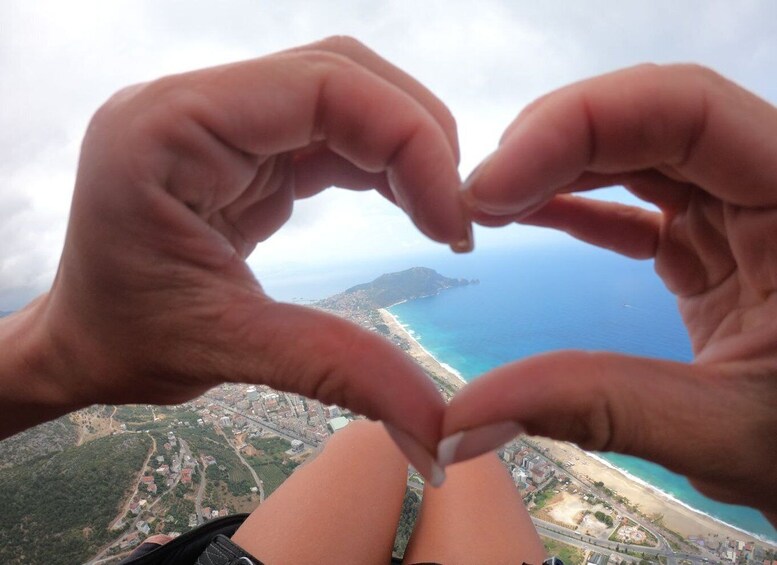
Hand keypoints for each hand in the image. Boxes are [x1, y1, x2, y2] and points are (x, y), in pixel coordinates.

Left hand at [0, 37, 469, 480]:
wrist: (85, 342)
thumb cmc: (125, 341)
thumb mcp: (226, 349)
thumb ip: (336, 370)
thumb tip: (436, 430)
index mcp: (168, 128)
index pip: (320, 84)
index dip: (408, 140)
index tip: (452, 222)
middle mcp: (194, 104)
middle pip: (340, 74)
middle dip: (416, 136)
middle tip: (456, 217)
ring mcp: (221, 119)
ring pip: (344, 93)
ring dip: (406, 146)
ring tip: (440, 214)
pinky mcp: (245, 145)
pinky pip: (332, 131)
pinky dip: (383, 163)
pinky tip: (411, 205)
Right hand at [441, 64, 776, 519]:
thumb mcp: (728, 433)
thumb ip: (600, 409)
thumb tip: (464, 414)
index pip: (688, 110)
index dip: (580, 124)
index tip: (496, 182)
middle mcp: (775, 190)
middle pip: (653, 119)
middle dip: (554, 144)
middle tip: (476, 196)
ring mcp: (743, 214)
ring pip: (641, 153)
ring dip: (558, 168)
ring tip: (490, 204)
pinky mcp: (713, 245)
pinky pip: (638, 204)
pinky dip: (578, 206)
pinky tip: (526, 217)